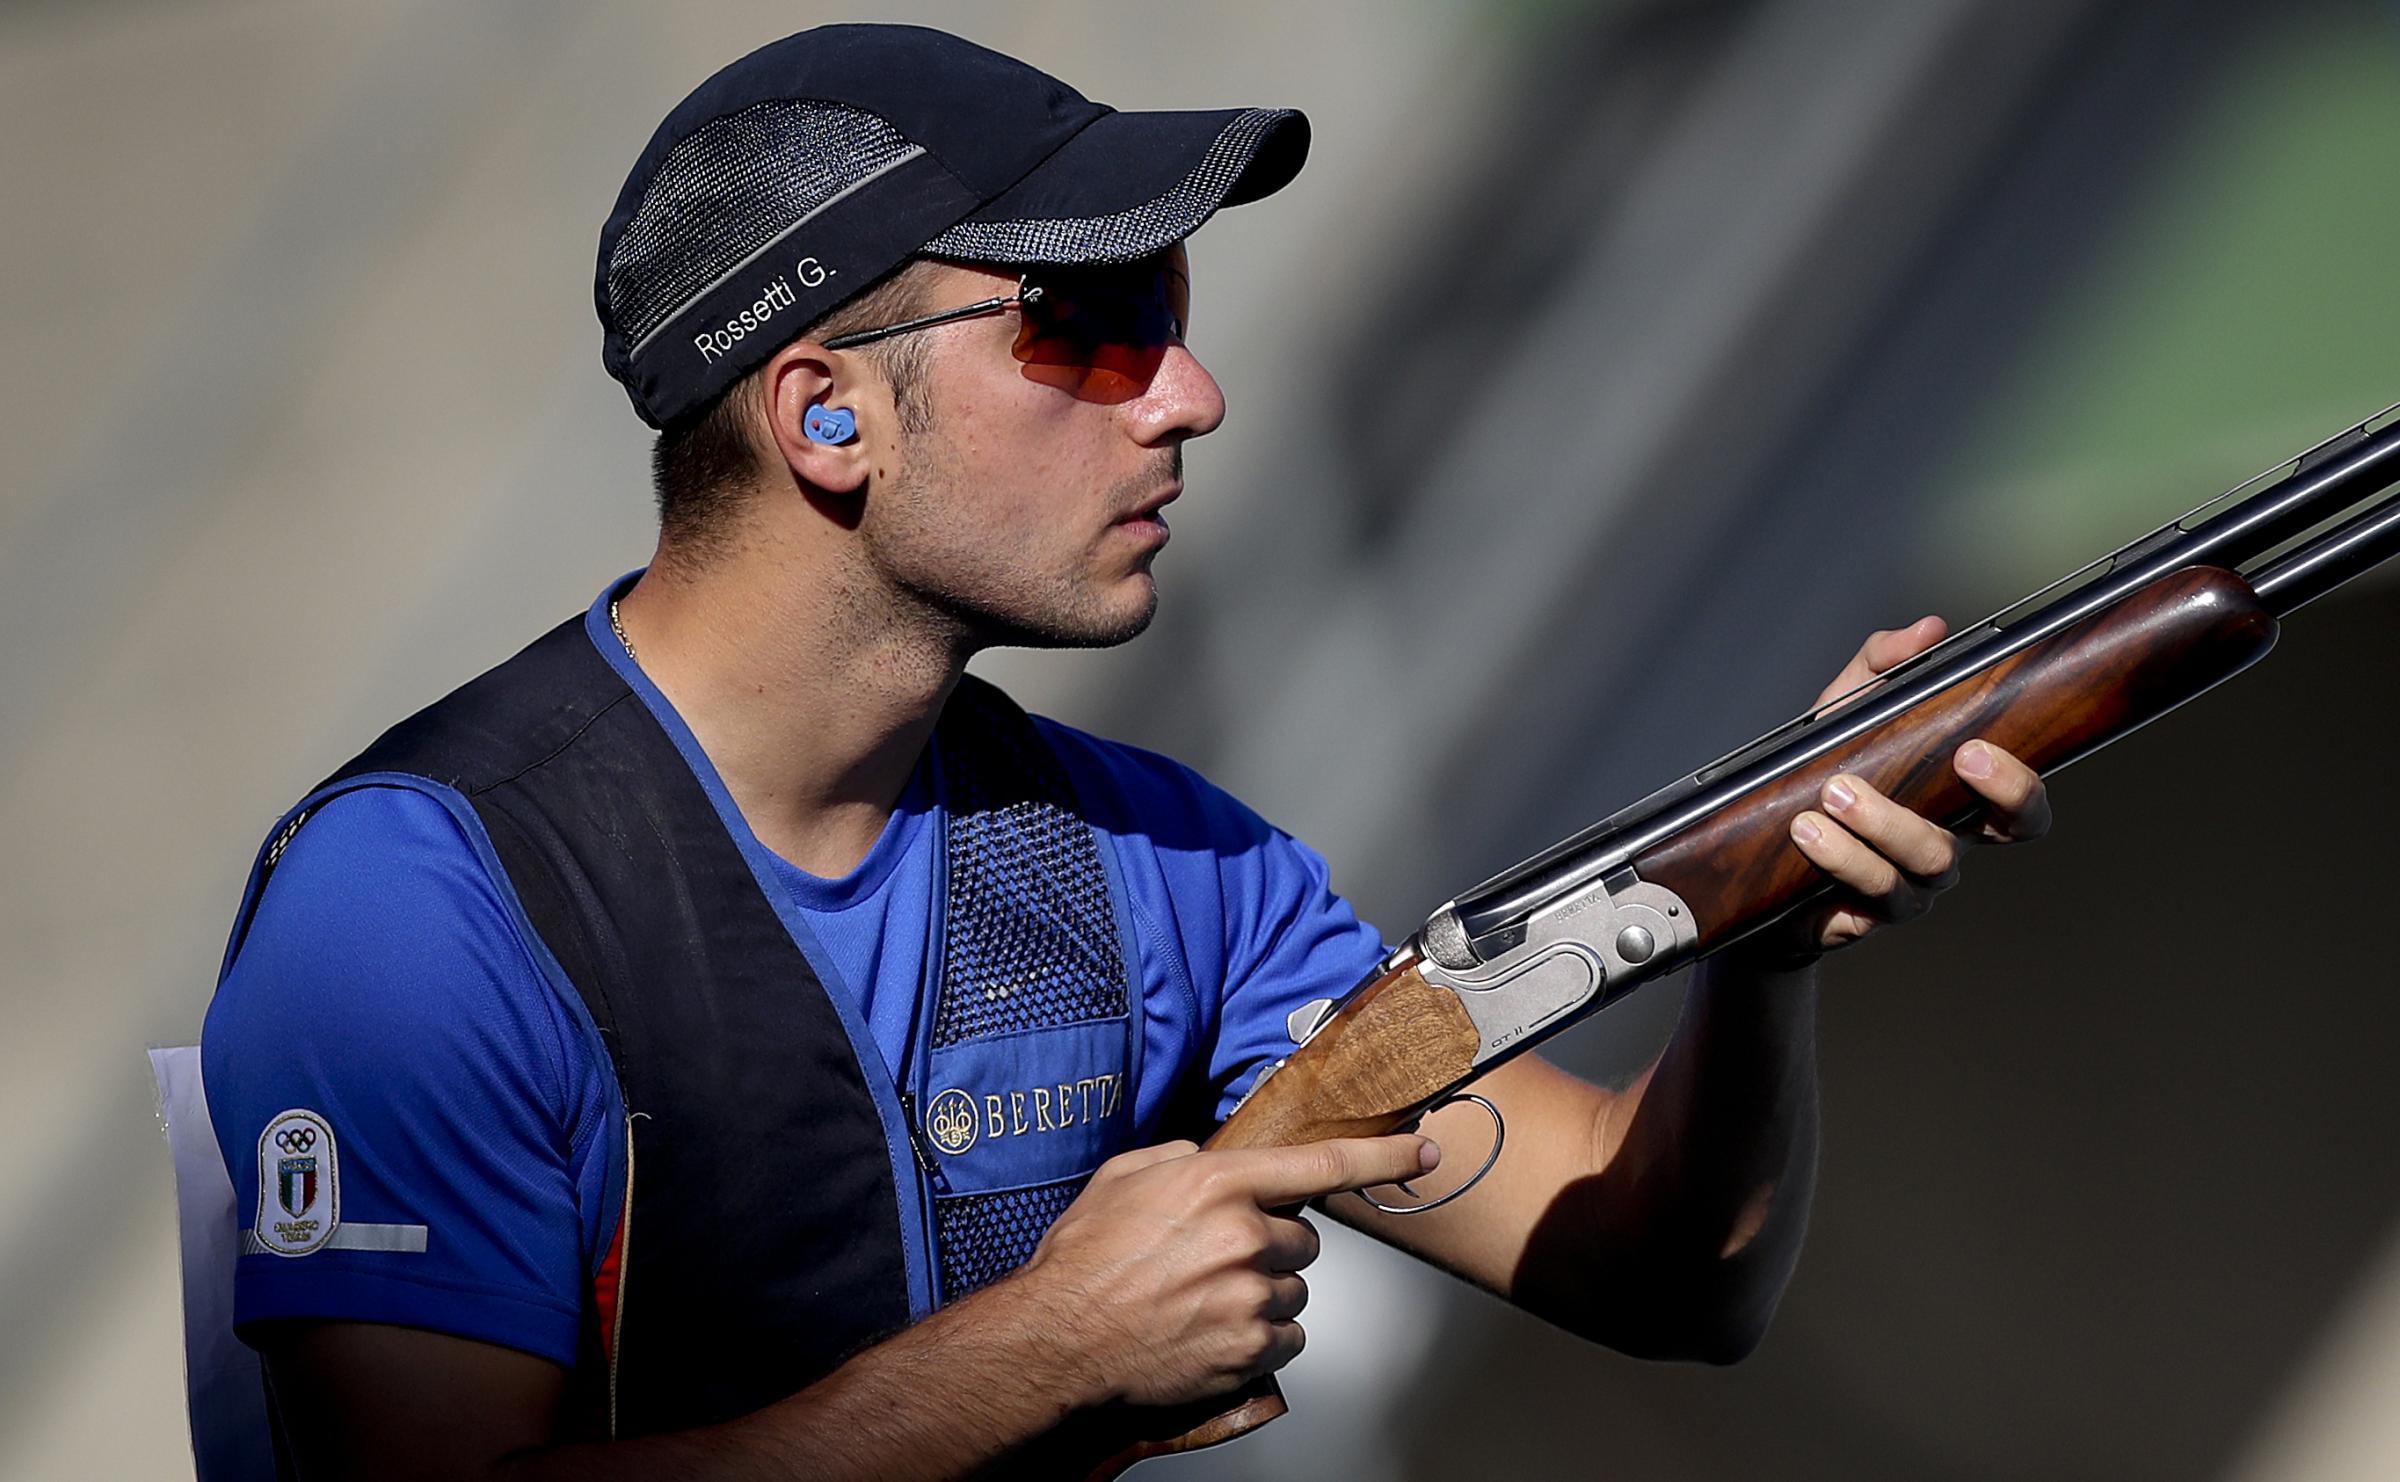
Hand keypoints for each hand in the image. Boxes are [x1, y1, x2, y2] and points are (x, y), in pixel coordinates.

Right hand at [1011, 1134, 1437, 1408]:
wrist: (1058, 1339)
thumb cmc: (1084, 1261)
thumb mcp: (1124, 1178)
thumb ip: (1180, 1158)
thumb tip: (1210, 1160)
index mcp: (1219, 1185)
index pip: (1323, 1165)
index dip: (1383, 1156)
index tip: (1423, 1152)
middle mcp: (1244, 1238)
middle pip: (1305, 1240)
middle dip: (1273, 1247)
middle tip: (1221, 1259)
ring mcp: (1250, 1298)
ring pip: (1296, 1291)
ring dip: (1266, 1294)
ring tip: (1209, 1299)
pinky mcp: (1249, 1350)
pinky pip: (1287, 1339)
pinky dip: (1261, 1338)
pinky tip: (1216, 1331)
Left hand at [1767, 616, 2052, 959]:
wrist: (1758, 863)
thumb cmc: (1820, 775)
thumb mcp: (1843, 711)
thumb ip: (1882, 665)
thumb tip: (1929, 629)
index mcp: (1958, 798)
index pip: (2022, 799)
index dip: (2019, 780)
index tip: (1977, 746)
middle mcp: (1950, 843)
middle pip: (2004, 830)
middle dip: (1991, 793)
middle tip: (1955, 754)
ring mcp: (1913, 885)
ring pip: (1928, 862)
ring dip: (1882, 823)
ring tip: (1832, 791)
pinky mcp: (1868, 914)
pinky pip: (1871, 893)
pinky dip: (1841, 857)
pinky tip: (1806, 830)